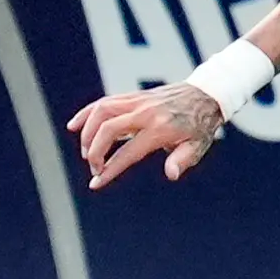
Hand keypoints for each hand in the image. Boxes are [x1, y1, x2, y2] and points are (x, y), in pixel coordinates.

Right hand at [68, 83, 223, 188]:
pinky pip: (104, 102)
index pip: (128, 152)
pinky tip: (74, 125)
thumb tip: (171, 174)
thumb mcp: (198, 146)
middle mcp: (145, 113)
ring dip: (87, 132)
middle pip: (108, 129)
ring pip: (101, 111)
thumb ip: (182, 160)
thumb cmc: (200, 126)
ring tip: (86, 152)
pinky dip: (87, 113)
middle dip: (95, 152)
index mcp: (160, 129)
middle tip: (95, 169)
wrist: (204, 96)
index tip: (96, 182)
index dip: (110, 169)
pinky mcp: (133, 96)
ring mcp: (137, 102)